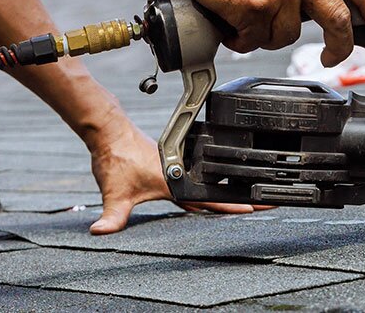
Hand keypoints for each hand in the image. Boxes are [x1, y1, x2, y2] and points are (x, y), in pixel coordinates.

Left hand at [86, 119, 269, 234]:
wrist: (110, 133)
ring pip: (208, 181)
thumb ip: (111, 217)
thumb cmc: (115, 159)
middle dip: (241, 197)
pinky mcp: (170, 161)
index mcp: (175, 182)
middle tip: (265, 202)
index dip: (234, 204)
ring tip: (250, 196)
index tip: (258, 205)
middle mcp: (180, 172)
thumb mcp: (114, 194)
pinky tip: (212, 187)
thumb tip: (99, 232)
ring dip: (227, 188)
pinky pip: (195, 175)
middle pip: (217, 189)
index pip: (211, 197)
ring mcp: (176, 165)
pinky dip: (207, 183)